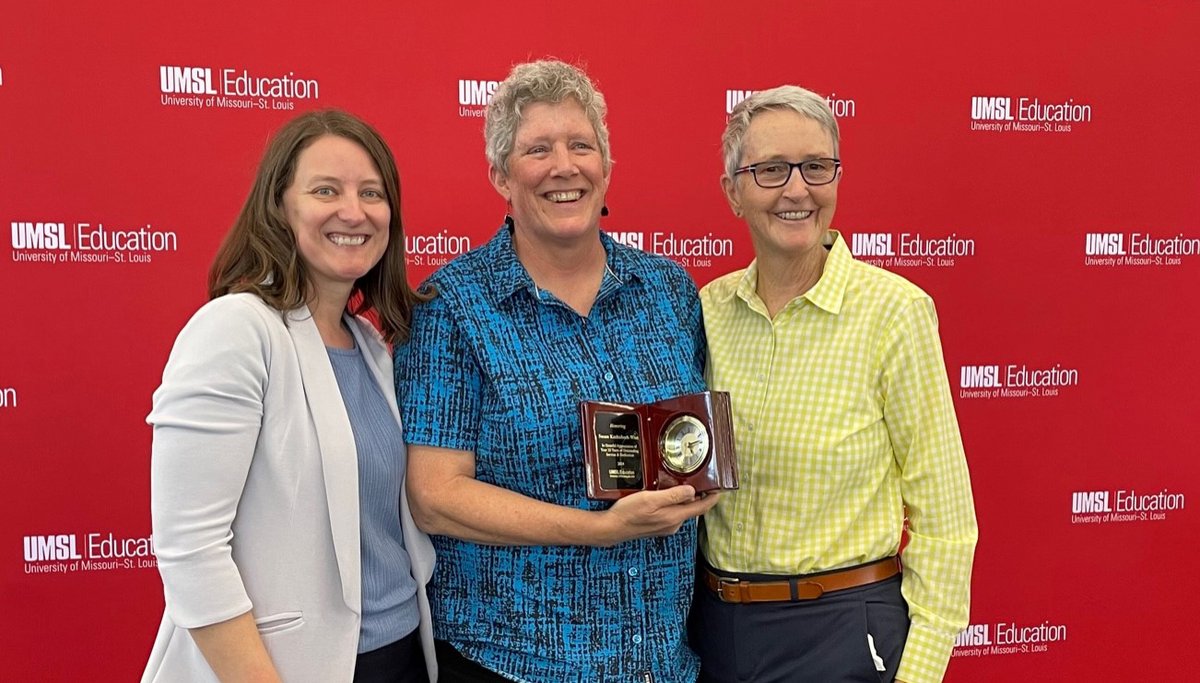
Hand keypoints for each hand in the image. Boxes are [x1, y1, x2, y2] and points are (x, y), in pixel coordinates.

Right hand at [601, 485, 719, 545]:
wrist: (612, 528)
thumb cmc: (628, 513)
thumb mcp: (651, 499)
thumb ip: (673, 496)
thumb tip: (691, 492)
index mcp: (674, 517)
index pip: (701, 508)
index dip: (712, 498)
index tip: (719, 488)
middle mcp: (673, 524)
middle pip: (692, 508)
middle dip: (697, 495)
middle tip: (698, 479)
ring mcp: (666, 526)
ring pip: (681, 510)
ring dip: (683, 498)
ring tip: (678, 484)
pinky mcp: (658, 526)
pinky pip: (672, 512)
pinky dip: (673, 503)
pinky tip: (664, 495)